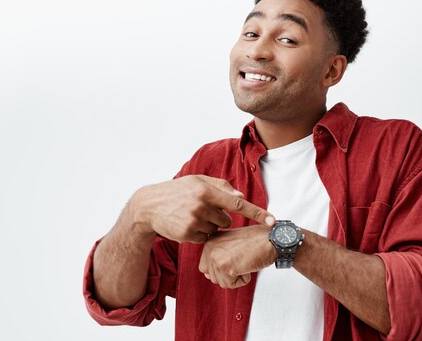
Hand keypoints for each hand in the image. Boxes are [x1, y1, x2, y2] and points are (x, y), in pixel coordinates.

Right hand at [131, 175, 274, 243]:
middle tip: (200, 209)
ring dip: (208, 225)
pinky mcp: (187, 234)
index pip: (239, 204)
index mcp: (207, 190)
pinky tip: (185, 224)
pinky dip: (198, 234)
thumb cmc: (177, 191)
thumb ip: (221, 187)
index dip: (257, 213)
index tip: (272, 221)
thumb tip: (242, 197)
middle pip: (226, 220)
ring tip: (190, 215)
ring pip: (215, 230)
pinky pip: (204, 239)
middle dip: (218, 216)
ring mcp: (193, 221)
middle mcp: (201, 205)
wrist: (149, 205)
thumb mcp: (197, 181)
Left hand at [199, 225, 276, 288]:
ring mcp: (216, 257)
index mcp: (210, 240)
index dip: (222, 269)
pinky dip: (243, 279)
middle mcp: (209, 247)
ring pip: (222, 283)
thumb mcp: (231, 243)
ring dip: (236, 277)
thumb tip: (209, 274)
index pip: (205, 267)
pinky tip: (248, 264)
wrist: (271, 239)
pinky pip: (232, 285)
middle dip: (228, 275)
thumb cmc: (256, 240)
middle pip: (212, 277)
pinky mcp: (225, 267)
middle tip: (242, 260)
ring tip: (245, 260)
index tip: (235, 259)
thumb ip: (218, 255)